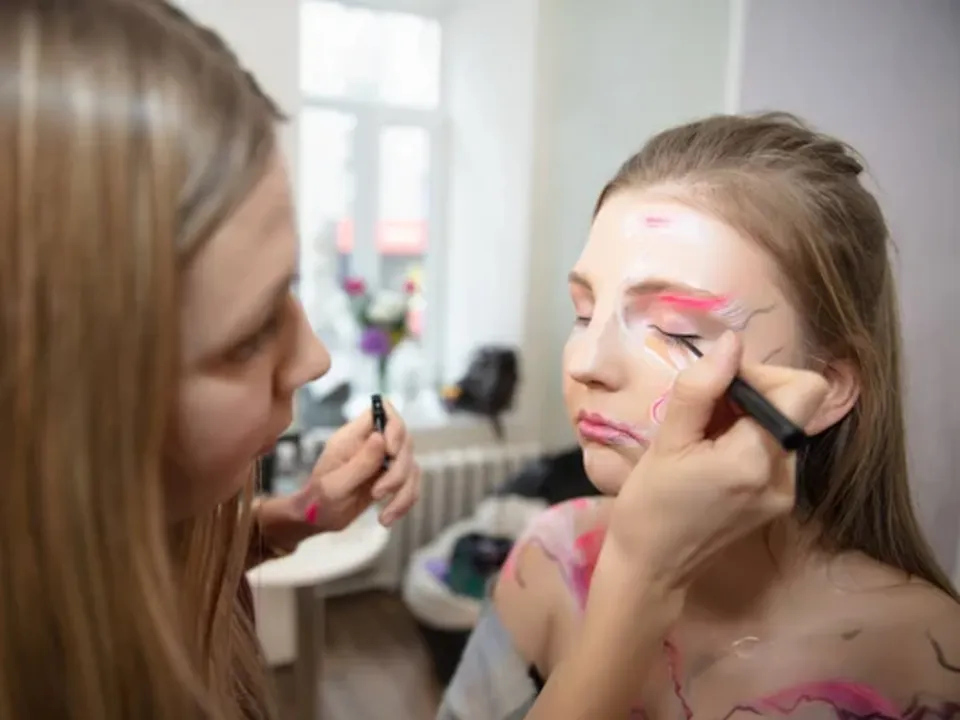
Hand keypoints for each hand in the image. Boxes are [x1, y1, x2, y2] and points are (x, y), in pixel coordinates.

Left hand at [256, 400, 419, 551]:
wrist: (317, 520)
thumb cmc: (318, 500)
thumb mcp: (335, 485)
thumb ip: (360, 462)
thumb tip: (380, 437)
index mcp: (353, 437)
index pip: (383, 410)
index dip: (394, 426)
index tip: (390, 451)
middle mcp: (372, 444)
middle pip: (405, 441)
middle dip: (398, 471)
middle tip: (377, 493)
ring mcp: (383, 461)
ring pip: (411, 465)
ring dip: (403, 492)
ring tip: (383, 516)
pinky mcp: (391, 478)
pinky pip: (411, 484)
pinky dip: (404, 503)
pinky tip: (386, 518)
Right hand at [604, 331, 828, 589]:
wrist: (651, 568)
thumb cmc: (649, 505)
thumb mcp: (666, 441)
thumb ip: (700, 388)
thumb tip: (731, 343)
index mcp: (757, 459)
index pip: (804, 390)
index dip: (764, 374)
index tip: (720, 383)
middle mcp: (784, 476)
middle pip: (791, 406)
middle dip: (748, 394)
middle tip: (700, 410)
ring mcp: (784, 492)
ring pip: (780, 426)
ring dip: (743, 416)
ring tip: (699, 436)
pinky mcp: (776, 501)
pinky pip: (771, 450)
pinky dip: (744, 439)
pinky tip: (708, 455)